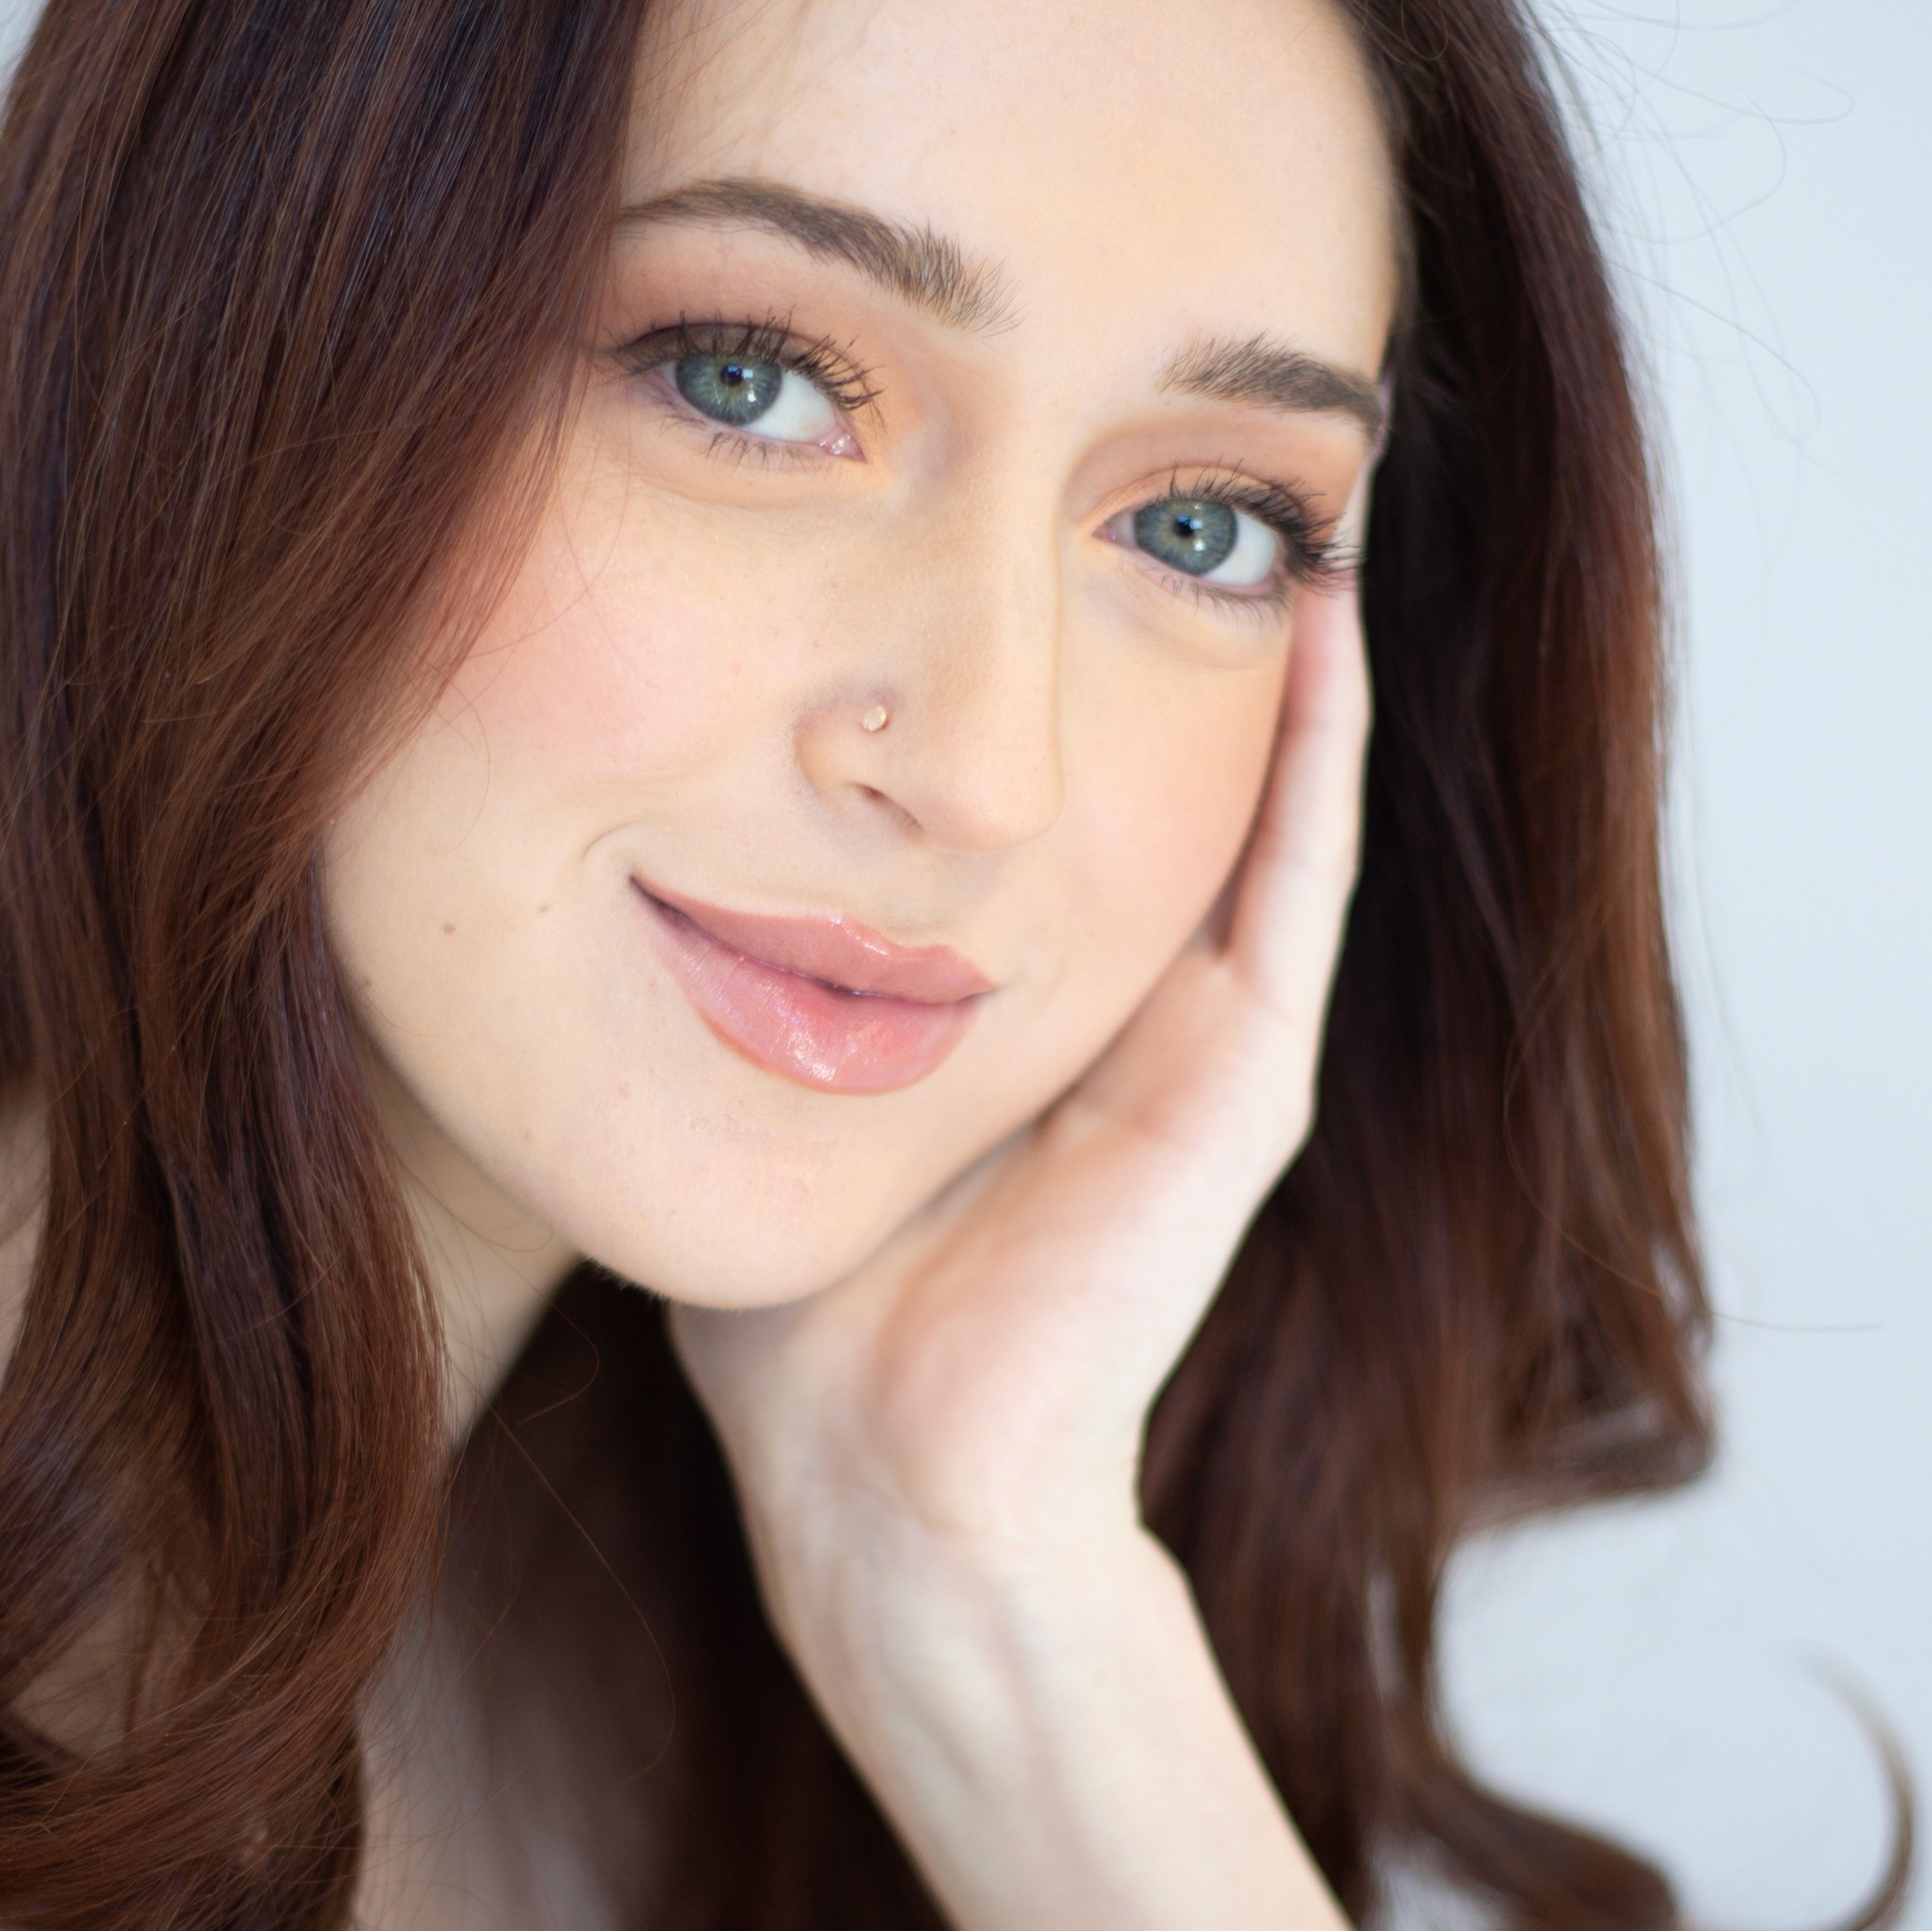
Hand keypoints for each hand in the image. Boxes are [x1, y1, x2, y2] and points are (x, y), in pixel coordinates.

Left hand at [673, 578, 1367, 1668]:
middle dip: (1174, 615)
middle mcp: (1134, 1015)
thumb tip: (612, 854)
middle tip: (1177, 443)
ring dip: (1280, 647)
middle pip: (1174, 774)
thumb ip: (732, 984)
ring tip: (1287, 483)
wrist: (881, 1488)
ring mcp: (1206, 1051)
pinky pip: (1295, 880)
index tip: (1037, 506)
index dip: (1061, 660)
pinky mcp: (1243, 1090)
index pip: (1058, 800)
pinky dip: (1318, 750)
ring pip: (1264, 797)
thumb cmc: (798, 1330)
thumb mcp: (759, 1086)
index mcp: (1026, 1015)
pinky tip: (1319, 615)